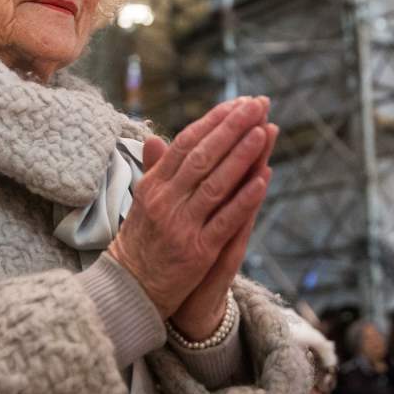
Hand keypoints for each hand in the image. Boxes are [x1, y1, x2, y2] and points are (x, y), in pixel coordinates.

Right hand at [107, 97, 272, 318]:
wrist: (129, 289)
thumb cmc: (140, 242)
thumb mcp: (141, 202)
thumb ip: (155, 170)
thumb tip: (156, 138)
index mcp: (154, 185)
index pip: (186, 144)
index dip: (213, 121)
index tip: (238, 103)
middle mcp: (165, 201)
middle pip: (203, 157)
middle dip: (232, 127)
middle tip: (257, 104)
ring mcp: (181, 225)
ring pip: (216, 184)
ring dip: (241, 156)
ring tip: (264, 132)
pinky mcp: (197, 251)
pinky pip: (224, 221)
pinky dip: (244, 199)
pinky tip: (263, 179)